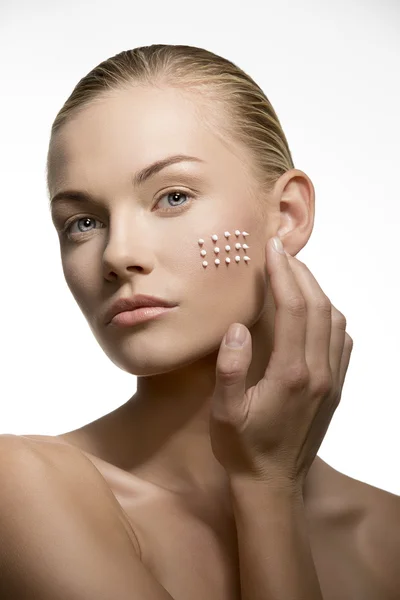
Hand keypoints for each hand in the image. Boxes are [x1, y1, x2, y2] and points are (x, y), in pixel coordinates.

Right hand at [209, 236, 352, 489]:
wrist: (273, 483)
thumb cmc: (243, 448)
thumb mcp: (225, 413)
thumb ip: (231, 369)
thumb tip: (239, 327)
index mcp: (291, 374)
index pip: (295, 309)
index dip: (284, 274)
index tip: (273, 250)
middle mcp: (318, 373)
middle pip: (319, 307)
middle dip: (301, 274)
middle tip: (281, 254)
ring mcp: (331, 380)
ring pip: (335, 321)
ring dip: (317, 292)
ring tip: (294, 275)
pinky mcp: (335, 387)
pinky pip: (342, 341)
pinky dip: (330, 316)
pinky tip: (313, 311)